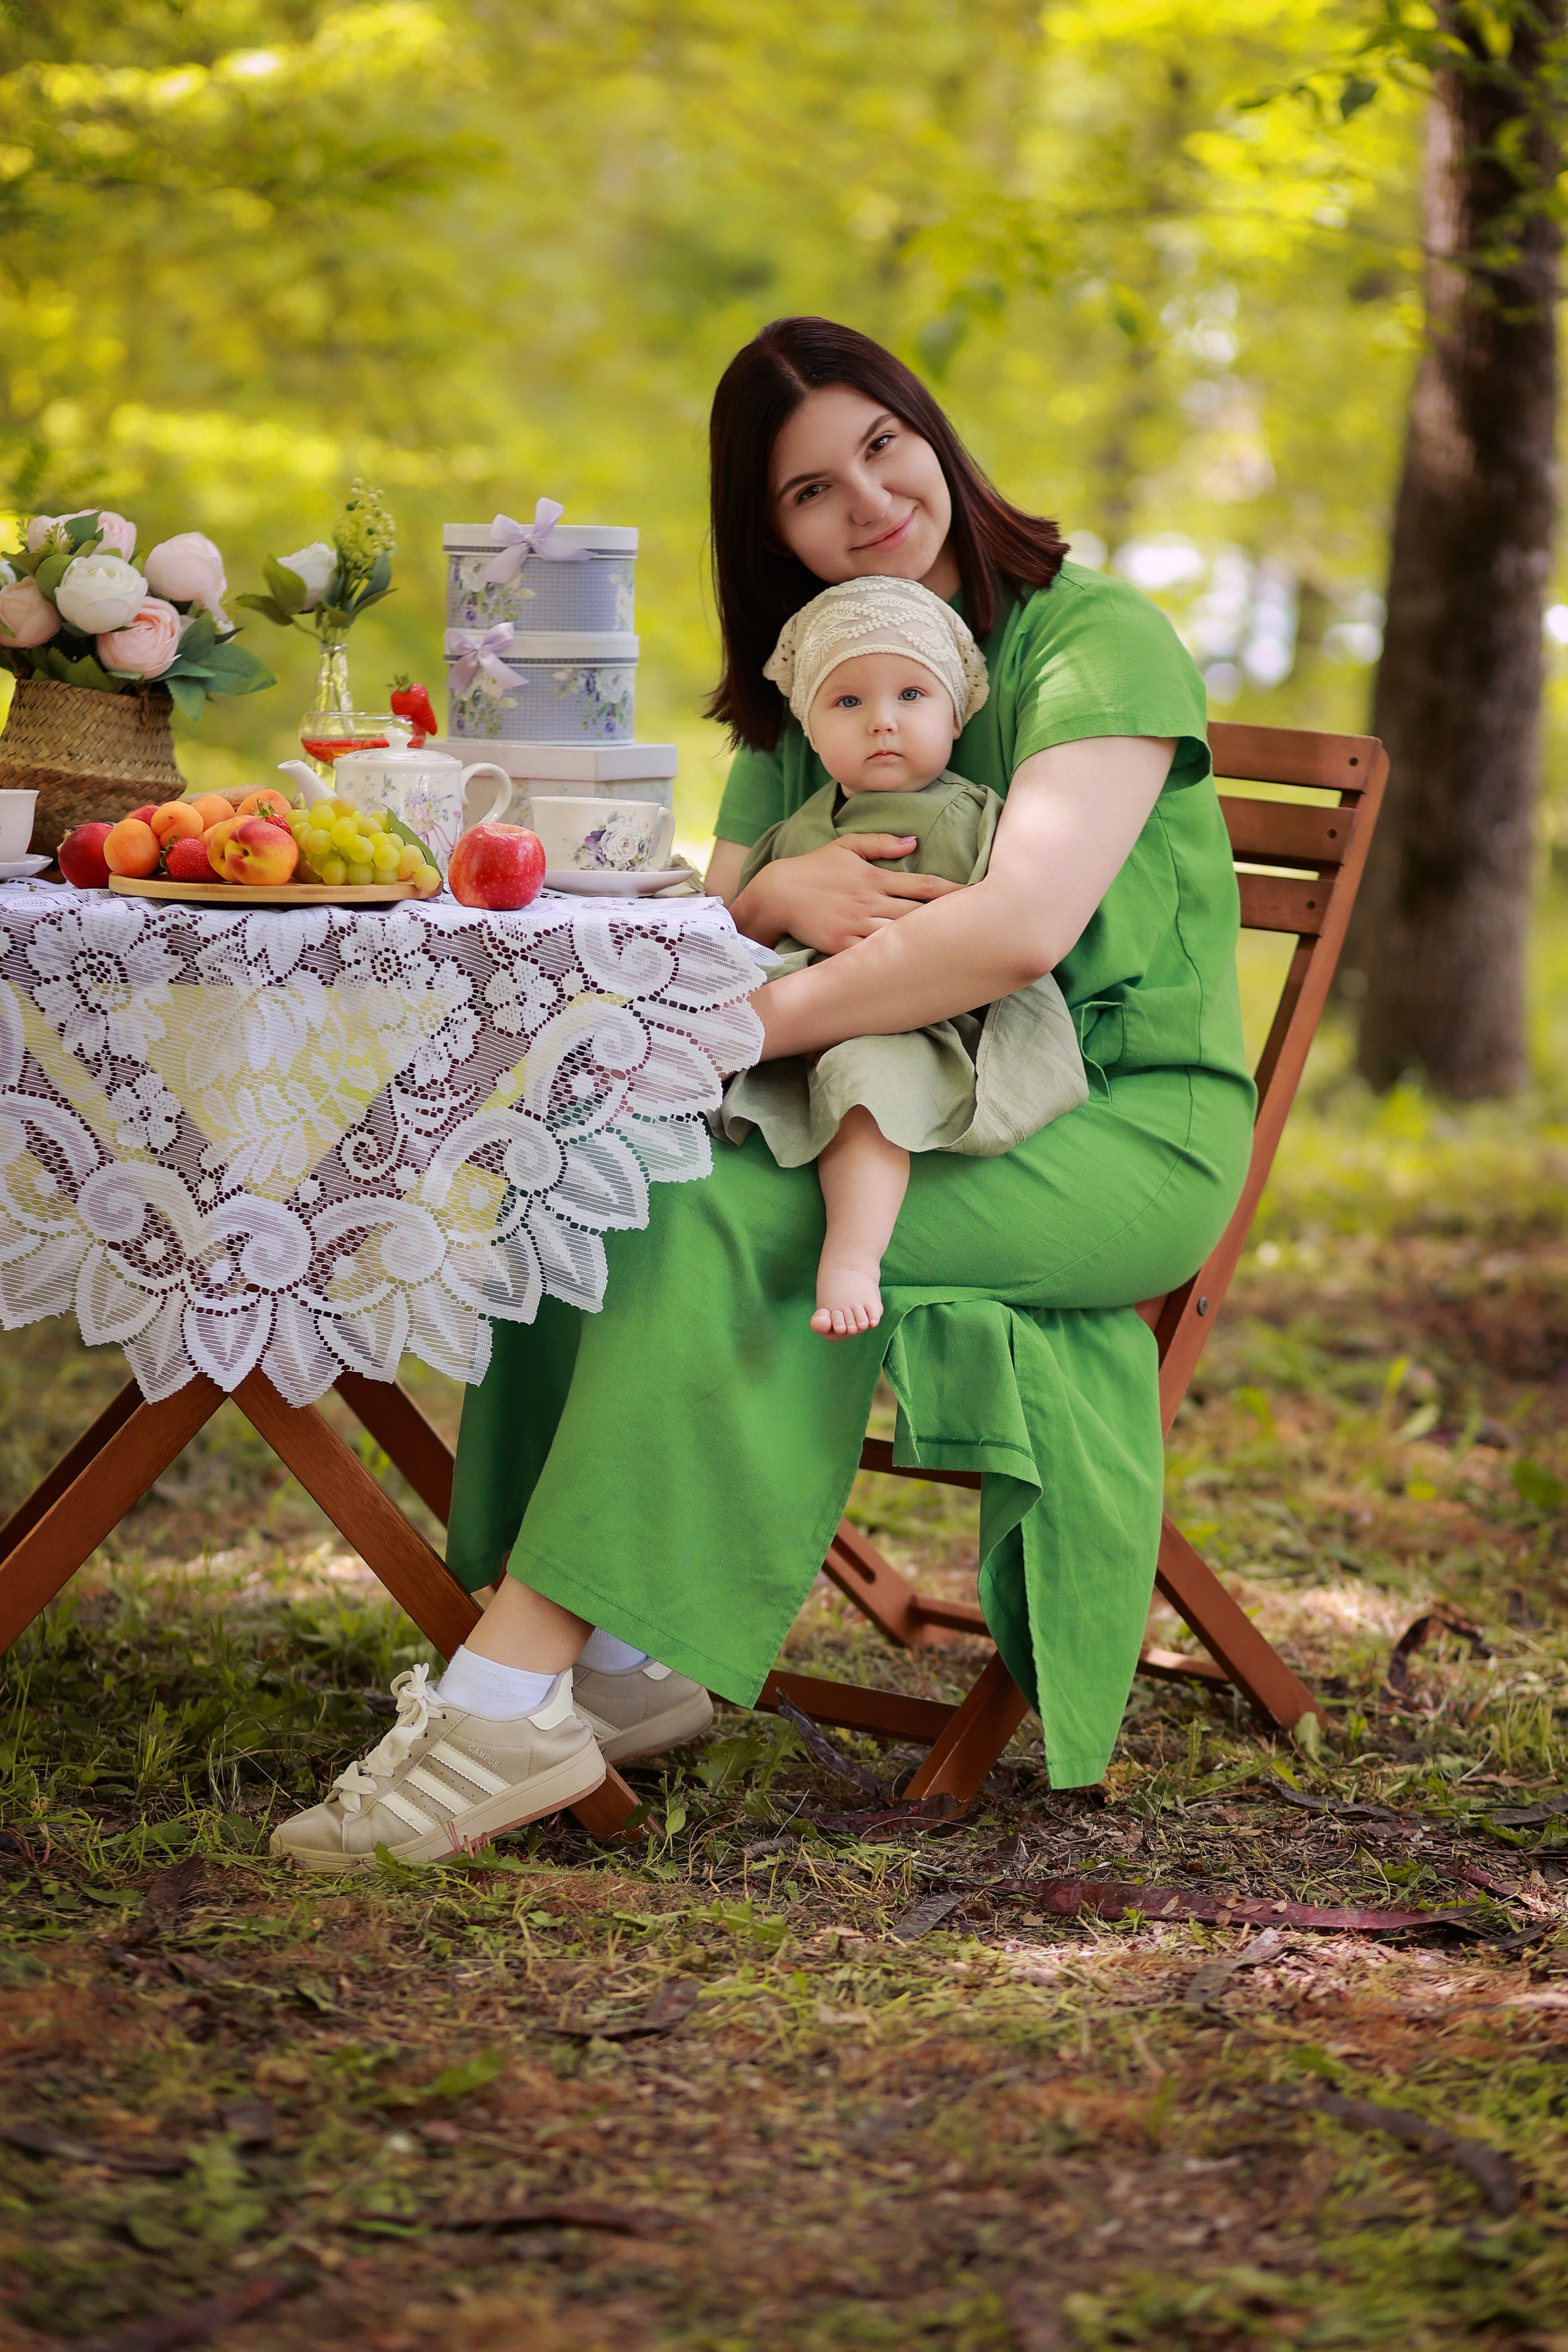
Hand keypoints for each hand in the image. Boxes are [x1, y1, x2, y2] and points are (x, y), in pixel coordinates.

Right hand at [731, 836, 960, 953]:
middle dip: (949, 920)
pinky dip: (894, 961)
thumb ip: (881, 843)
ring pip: (901, 936)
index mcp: (875, 877)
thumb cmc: (814, 868)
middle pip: (919, 913)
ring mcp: (856, 925)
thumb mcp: (846, 845)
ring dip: (927, 943)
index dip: (952, 891)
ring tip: (956, 950)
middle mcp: (870, 901)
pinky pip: (874, 955)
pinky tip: (915, 967)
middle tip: (980, 927)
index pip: (923, 885)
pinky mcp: (842, 945)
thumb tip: (914, 841)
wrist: (778, 892)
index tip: (977, 896)